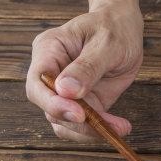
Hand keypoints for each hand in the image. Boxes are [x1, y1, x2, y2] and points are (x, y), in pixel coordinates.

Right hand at [25, 0, 142, 141]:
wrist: (123, 27)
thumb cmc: (113, 28)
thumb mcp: (106, 42)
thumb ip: (87, 66)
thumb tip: (66, 91)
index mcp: (49, 51)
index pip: (37, 84)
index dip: (54, 104)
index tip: (80, 114)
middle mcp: (51, 73)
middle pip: (50, 109)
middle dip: (79, 123)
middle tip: (110, 127)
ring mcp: (65, 92)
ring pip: (64, 123)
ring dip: (90, 132)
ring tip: (121, 128)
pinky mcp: (83, 103)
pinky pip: (81, 126)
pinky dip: (98, 132)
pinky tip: (119, 127)